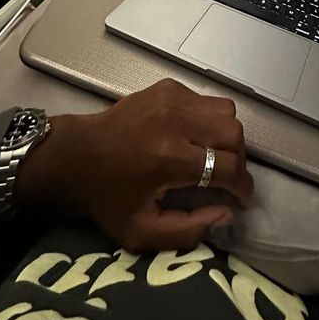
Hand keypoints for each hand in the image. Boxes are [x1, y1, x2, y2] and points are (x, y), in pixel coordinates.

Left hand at [14, 79, 252, 251]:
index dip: (242, 187)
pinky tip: (192, 136)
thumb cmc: (108, 197)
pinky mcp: (168, 87)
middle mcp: (175, 121)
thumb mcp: (141, 231)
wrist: (76, 155)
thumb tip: (226, 213)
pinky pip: (206, 100)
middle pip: (234, 134)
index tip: (240, 199)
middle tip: (228, 177)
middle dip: (239, 160)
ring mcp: (172, 98)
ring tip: (214, 155)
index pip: (229, 168)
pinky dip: (208, 120)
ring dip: (228, 137)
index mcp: (169, 158)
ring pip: (226, 112)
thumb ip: (188, 231)